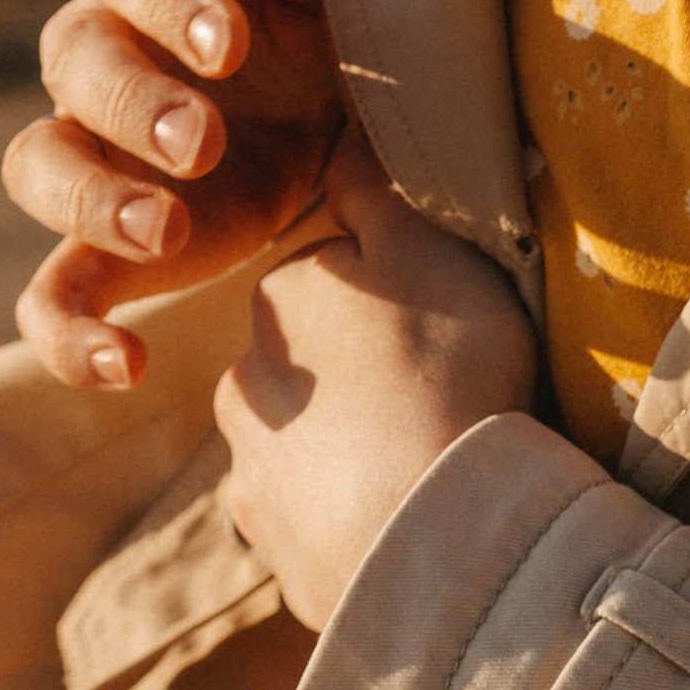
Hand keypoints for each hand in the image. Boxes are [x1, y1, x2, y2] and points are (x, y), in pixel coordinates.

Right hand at [10, 0, 343, 387]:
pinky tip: (125, 366)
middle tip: (202, 141)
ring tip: (166, 229)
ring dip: (89, 198)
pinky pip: (52, 289)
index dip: (178, 3)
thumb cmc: (338, 23)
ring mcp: (93, 152)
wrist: (356, 118)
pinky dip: (68, 333)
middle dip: (134, 102)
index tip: (234, 42)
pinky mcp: (104, 244)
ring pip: (39, 165)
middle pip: (76, 65)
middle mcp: (103, 52)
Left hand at [214, 142, 540, 628]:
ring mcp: (252, 474)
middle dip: (355, 371)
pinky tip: (403, 514)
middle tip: (436, 390)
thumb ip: (375, 195)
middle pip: (309, 360)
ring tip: (424, 460)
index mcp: (280, 298)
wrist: (434, 533)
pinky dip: (350, 513)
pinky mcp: (276, 548)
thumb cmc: (445, 372)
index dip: (393, 293)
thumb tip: (339, 141)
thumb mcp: (429, 252)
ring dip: (349, 446)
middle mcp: (243, 381)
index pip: (333, 274)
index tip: (440, 320)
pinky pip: (315, 518)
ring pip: (305, 441)